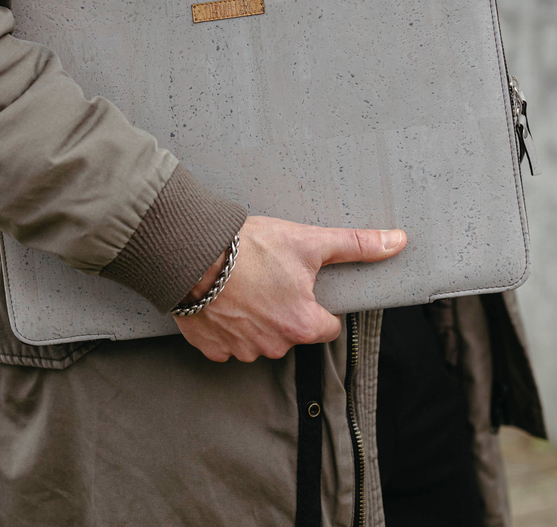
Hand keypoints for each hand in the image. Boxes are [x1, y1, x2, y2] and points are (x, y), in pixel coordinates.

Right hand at [173, 215, 405, 362]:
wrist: (194, 254)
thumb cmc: (251, 249)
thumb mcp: (309, 241)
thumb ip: (355, 245)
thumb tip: (397, 241)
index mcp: (302, 324)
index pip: (327, 327)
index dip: (318, 305)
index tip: (303, 287)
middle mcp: (274, 345)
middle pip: (291, 333)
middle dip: (284, 311)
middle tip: (270, 279)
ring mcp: (240, 349)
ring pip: (259, 339)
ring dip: (255, 319)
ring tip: (244, 286)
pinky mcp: (211, 348)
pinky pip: (227, 344)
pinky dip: (227, 327)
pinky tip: (223, 301)